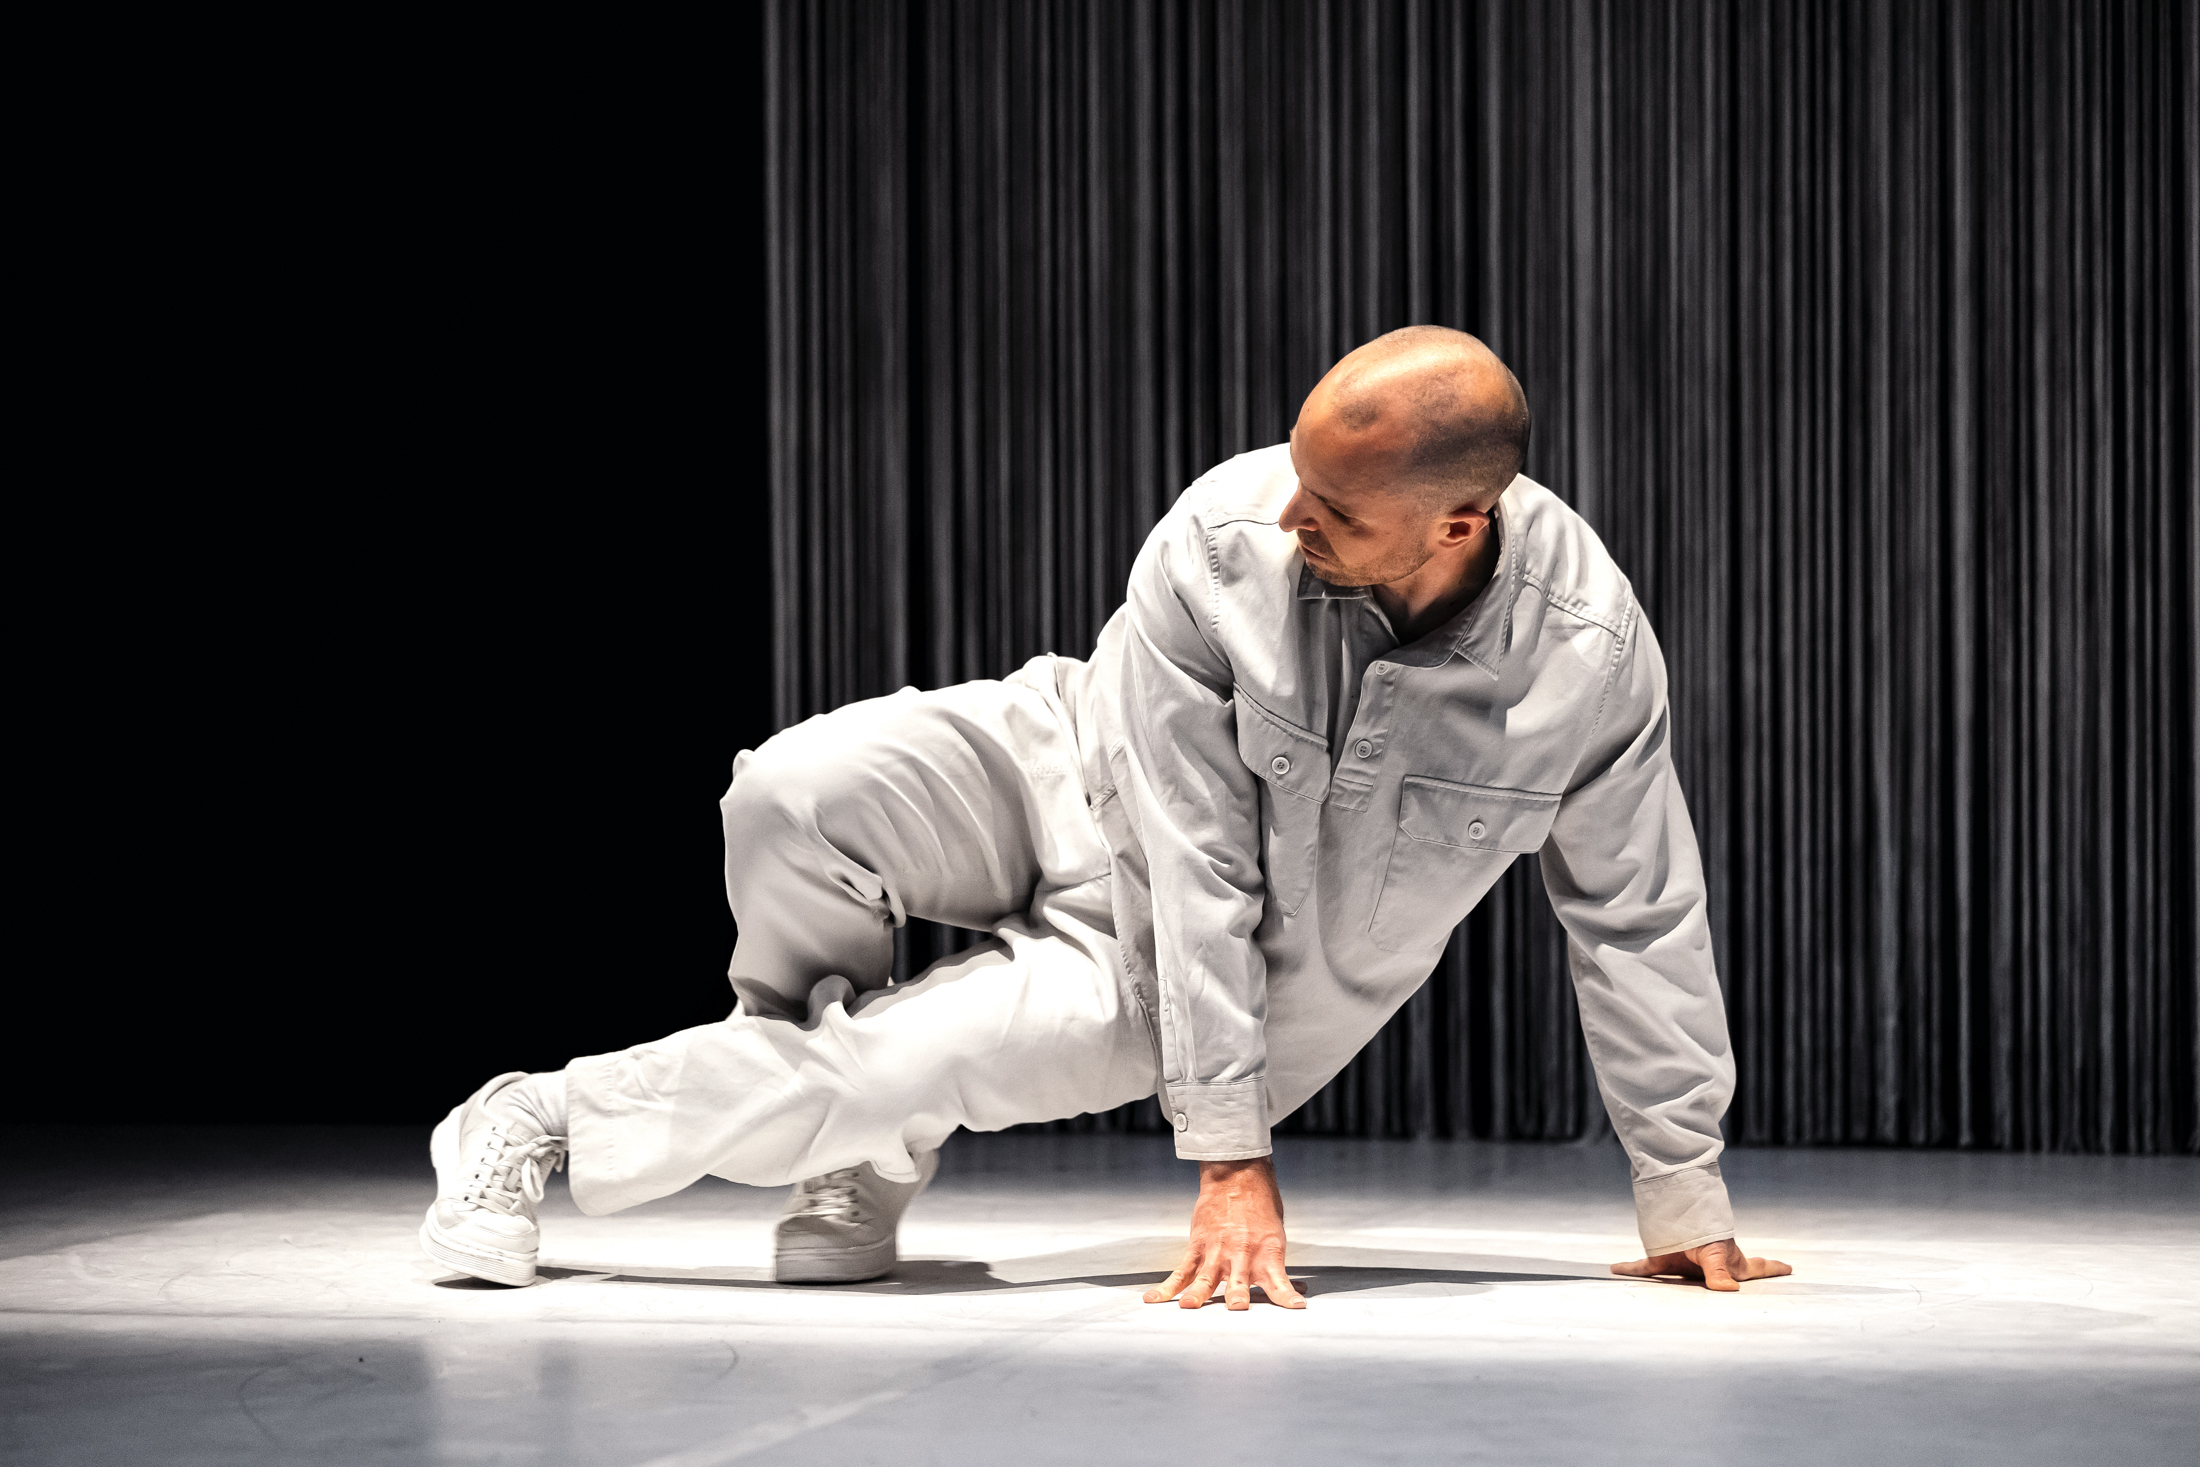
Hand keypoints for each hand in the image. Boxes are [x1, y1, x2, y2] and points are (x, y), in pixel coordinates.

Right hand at [1144, 1157, 1306, 1310]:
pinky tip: (1155, 1297)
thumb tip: (1293, 1287)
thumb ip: (1276, 1265)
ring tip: (1189, 1305)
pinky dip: (1168, 1286)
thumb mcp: (1276, 1235)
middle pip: (1239, 1282)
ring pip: (1206, 1279)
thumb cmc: (1260, 1206)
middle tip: (1237, 1308)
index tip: (1296, 1307)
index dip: (1288, 1296)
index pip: (1280, 1281)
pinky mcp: (1198, 1246)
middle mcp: (1242, 1256)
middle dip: (1237, 1296)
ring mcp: (1217, 1252)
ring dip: (1198, 1294)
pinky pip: (1182, 1270)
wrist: (1237, 1177)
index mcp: (1267, 1253)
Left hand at [1611, 1238, 1791, 1290]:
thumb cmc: (1701, 1234)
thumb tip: (1729, 1292)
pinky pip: (1643, 1267)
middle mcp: (1708, 1265)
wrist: (1675, 1209)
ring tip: (1677, 1291)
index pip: (1756, 1269)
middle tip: (1737, 1286)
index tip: (1789, 1266)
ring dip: (1676, 1283)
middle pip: (1721, 1276)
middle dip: (1728, 1282)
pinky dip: (1629, 1268)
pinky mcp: (1660, 1258)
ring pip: (1682, 1277)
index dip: (1772, 1269)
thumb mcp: (1713, 1254)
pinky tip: (1614, 1269)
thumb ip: (1719, 1273)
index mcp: (1729, 1263)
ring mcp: (1685, 1262)